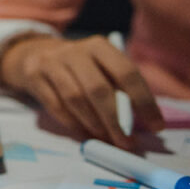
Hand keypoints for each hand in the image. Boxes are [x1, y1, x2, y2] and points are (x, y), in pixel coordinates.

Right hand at [0, 34, 163, 147]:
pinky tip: (84, 132)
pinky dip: (73, 123)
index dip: (143, 101)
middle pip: (98, 89)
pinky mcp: (33, 76)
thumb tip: (136, 122)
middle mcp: (74, 51)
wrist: (34, 54)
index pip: (126, 73)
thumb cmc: (78, 67)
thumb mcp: (100, 67)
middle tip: (126, 142)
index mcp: (99, 46)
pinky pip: (55, 106)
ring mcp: (51, 62)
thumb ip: (117, 88)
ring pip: (75, 99)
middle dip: (114, 120)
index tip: (156, 125)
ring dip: (93, 124)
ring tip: (105, 138)